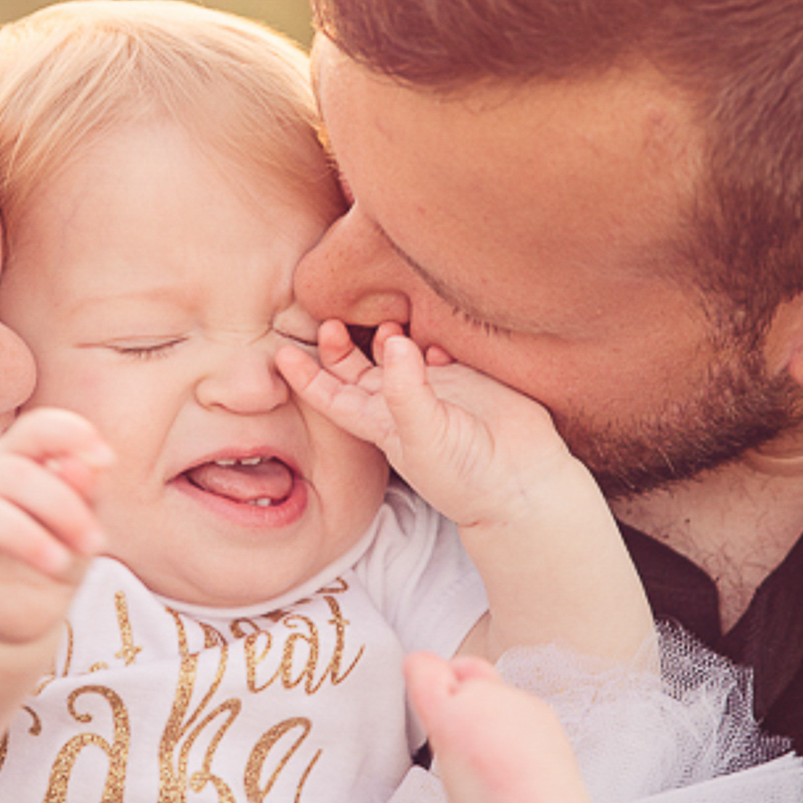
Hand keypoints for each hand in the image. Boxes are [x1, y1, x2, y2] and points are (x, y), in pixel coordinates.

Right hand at [0, 409, 110, 646]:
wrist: (35, 607)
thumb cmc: (59, 548)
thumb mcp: (85, 522)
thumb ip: (86, 492)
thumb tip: (84, 464)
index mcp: (19, 457)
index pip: (35, 428)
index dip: (70, 434)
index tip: (106, 458)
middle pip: (13, 472)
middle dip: (62, 507)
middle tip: (94, 544)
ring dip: (24, 536)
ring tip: (58, 563)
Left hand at [292, 319, 594, 535]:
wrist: (521, 484)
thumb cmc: (465, 476)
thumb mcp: (424, 436)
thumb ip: (406, 388)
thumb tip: (393, 340)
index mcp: (381, 424)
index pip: (332, 397)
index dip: (306, 377)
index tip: (280, 353)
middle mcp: (403, 405)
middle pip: (359, 371)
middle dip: (340, 346)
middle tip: (332, 320)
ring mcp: (436, 390)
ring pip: (398, 354)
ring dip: (387, 335)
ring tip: (386, 318)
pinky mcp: (469, 378)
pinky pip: (441, 348)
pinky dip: (432, 336)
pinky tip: (432, 331)